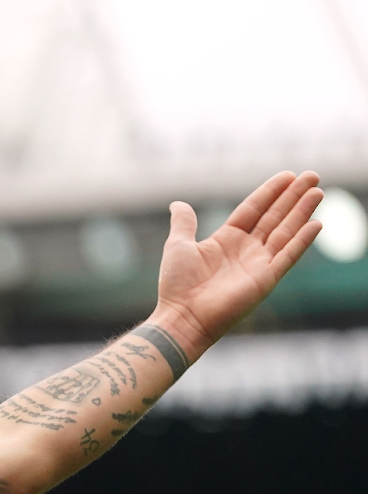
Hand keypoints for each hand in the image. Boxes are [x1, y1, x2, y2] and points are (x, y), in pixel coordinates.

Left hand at [153, 170, 322, 353]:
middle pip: (274, 217)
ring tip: (318, 192)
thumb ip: (184, 224)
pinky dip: (302, 240)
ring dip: (302, 212)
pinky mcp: (266, 279)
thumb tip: (178, 204)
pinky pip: (288, 256)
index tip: (288, 175)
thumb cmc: (176, 285)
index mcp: (226, 240)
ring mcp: (258, 264)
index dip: (270, 192)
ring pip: (285, 231)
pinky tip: (316, 224)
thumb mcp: (178, 246)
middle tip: (312, 176)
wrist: (182, 317)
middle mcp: (245, 250)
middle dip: (293, 196)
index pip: (253, 210)